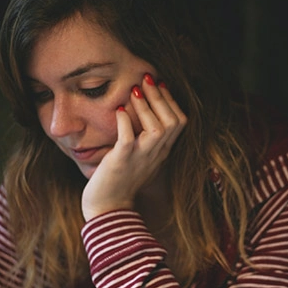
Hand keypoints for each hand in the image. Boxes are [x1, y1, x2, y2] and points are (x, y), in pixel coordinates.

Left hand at [81, 74, 186, 221]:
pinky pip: (128, 139)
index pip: (180, 122)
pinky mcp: (122, 161)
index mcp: (162, 152)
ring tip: (134, 90)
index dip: (171, 101)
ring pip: (158, 128)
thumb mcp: (140, 158)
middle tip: (147, 78)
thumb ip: (145, 139)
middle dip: (161, 96)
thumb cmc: (120, 181)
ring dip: (146, 106)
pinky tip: (119, 111)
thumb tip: (138, 112)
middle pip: (173, 121)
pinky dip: (125, 122)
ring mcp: (140, 158)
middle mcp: (156, 154)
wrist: (108, 209)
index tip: (160, 84)